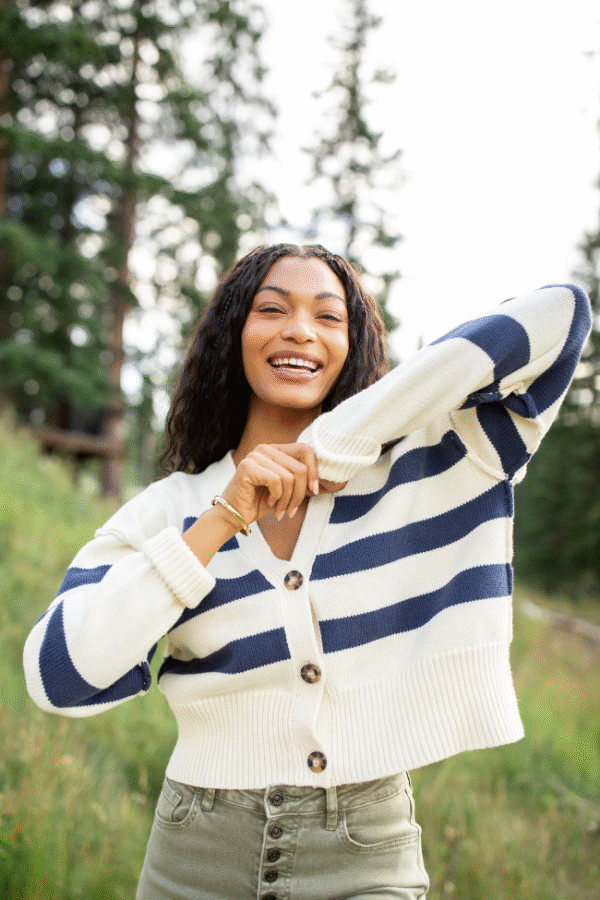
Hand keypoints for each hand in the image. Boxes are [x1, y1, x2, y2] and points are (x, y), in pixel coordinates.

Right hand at [221, 443, 346, 525]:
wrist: (234, 516)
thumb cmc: (261, 503)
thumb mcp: (288, 490)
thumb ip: (304, 481)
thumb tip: (332, 482)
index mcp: (276, 450)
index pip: (305, 450)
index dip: (314, 472)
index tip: (314, 491)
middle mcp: (265, 448)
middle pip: (300, 467)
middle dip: (300, 494)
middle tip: (291, 510)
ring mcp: (256, 455)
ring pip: (290, 477)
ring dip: (288, 500)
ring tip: (279, 510)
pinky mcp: (248, 466)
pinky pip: (277, 481)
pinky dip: (276, 497)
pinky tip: (268, 503)